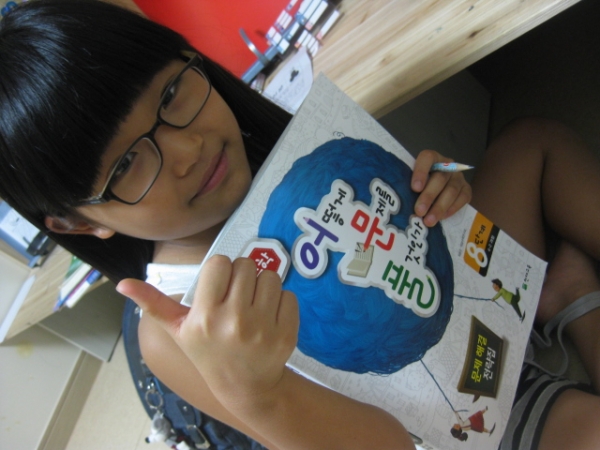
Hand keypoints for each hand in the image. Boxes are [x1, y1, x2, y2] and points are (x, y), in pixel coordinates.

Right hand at [117, 255, 298, 406]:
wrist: (244, 386)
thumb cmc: (208, 352)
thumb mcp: (178, 330)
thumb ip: (153, 304)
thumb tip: (122, 283)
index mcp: (204, 317)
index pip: (219, 262)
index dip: (220, 271)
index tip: (218, 288)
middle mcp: (233, 321)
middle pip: (246, 264)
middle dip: (241, 276)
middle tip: (236, 298)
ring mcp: (263, 327)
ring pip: (270, 275)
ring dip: (262, 286)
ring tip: (252, 306)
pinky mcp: (286, 332)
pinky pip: (289, 294)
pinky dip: (281, 302)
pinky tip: (269, 319)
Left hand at [411, 150, 471, 225]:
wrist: (435, 191)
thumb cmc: (417, 185)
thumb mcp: (409, 180)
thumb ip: (405, 184)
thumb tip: (396, 198)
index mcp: (431, 158)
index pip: (427, 158)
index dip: (421, 172)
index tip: (414, 188)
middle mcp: (447, 165)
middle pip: (439, 178)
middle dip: (429, 196)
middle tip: (419, 211)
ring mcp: (458, 177)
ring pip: (451, 190)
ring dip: (439, 207)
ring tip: (429, 221)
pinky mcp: (466, 188)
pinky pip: (463, 198)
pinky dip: (452, 209)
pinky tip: (442, 218)